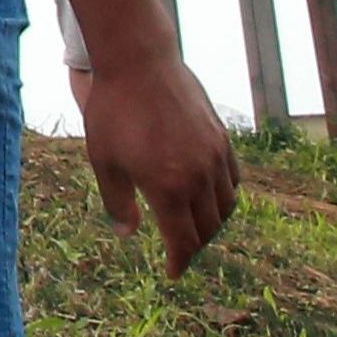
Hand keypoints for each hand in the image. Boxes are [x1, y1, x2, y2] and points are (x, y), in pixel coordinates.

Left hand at [77, 47, 239, 274]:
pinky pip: (232, 180)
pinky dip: (224, 196)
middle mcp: (199, 177)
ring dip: (212, 223)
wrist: (139, 63)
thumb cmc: (113, 112)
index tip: (173, 273)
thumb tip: (129, 234)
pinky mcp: (222, 139)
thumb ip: (118, 203)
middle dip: (194, 245)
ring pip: (225, 207)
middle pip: (208, 228)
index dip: (179, 261)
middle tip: (179, 250)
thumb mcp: (104, 161)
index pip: (183, 241)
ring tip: (194, 227)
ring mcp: (216, 157)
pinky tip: (208, 196)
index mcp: (168, 188)